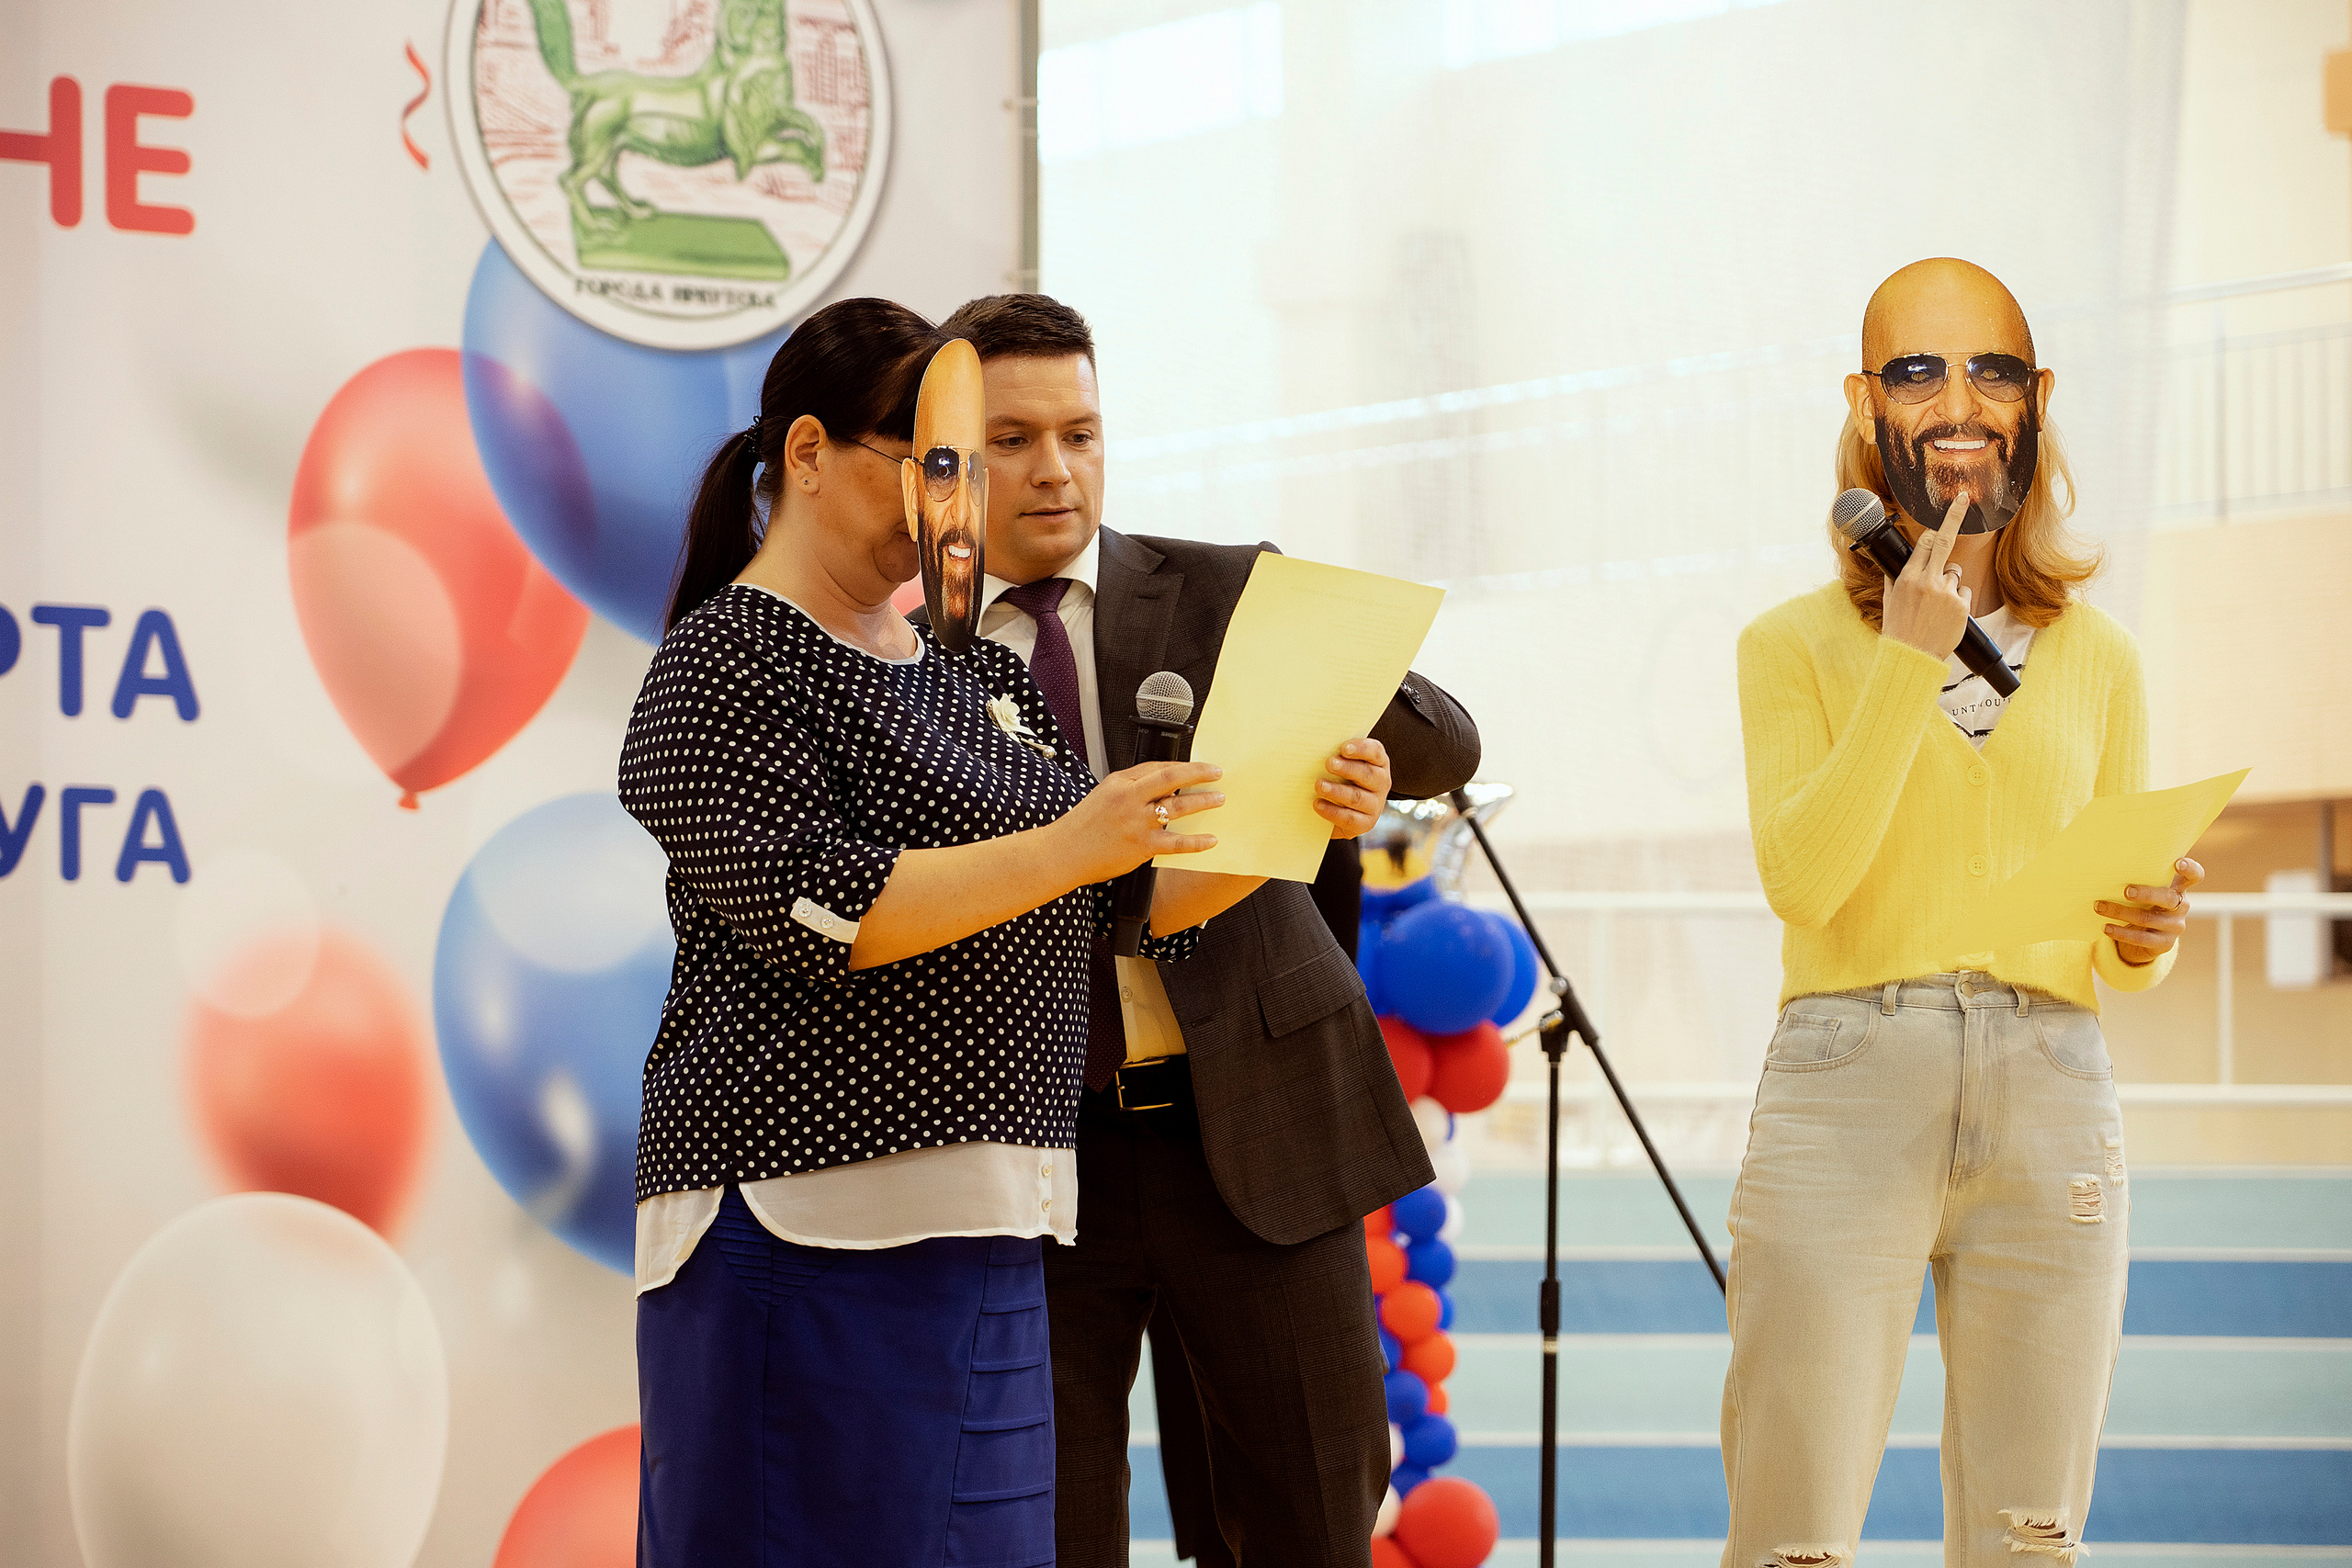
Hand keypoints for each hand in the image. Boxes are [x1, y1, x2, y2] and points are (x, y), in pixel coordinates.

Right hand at [1049, 759, 1223, 883]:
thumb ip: (1130, 791)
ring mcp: (1137, 822)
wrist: (1064, 852)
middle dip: (1198, 773)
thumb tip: (1159, 789)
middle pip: (1171, 778)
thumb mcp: (1103, 797)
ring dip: (1202, 802)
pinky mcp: (1142, 846)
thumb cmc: (1081, 828)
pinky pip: (1176, 842)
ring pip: (1178, 807)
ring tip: (1219, 799)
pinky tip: (1211, 840)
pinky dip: (1197, 842)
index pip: (1156, 767)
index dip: (1180, 766)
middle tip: (1217, 773)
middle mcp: (1129, 798)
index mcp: (1119, 783)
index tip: (1196, 767)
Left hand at [1316, 739, 1390, 840]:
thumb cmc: (1342, 778)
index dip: (1361, 749)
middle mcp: (1381, 783)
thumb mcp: (1343, 764)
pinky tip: (1318, 804)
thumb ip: (1337, 755)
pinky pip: (1349, 818)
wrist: (1343, 811)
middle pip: (1367, 774)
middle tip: (1329, 763)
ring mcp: (1375, 805)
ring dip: (1337, 791)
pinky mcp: (1366, 823)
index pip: (1375, 752)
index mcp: (1378, 763)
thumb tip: (1316, 747)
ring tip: (1320, 785)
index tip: (1343, 748)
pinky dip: (1332, 811)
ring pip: (1357, 797)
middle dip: (1347, 768)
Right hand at [1880, 493, 1972, 659]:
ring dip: (1949, 582)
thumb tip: (1898, 564)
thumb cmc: (1899, 630)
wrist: (1912, 658)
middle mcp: (1927, 581)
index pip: (1924, 543)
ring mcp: (1946, 593)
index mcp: (1908, 578)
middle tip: (1964, 499)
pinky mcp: (1961, 606)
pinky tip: (1946, 615)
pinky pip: (1963, 592)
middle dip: (1954, 517)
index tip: (1945, 517)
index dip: (1934, 533)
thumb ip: (1897, 579)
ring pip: (1955, 573)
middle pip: (1943, 541)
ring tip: (1936, 606)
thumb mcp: (1891, 600)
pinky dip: (1957, 600)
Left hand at [2097, 857, 2203, 964]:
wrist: (2144, 938)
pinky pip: (2141, 939)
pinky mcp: (2164, 944)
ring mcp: (2175, 927)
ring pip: (2147, 918)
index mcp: (2179, 889)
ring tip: (2099, 906)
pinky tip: (2106, 928)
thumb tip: (2109, 863)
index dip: (2190, 869)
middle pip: (2168, 898)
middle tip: (2125, 890)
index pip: (2195, 876)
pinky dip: (2121, 933)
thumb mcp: (2146, 890)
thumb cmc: (2143, 904)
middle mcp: (2181, 907)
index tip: (2178, 863)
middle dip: (2146, 893)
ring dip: (2120, 912)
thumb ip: (2140, 878)